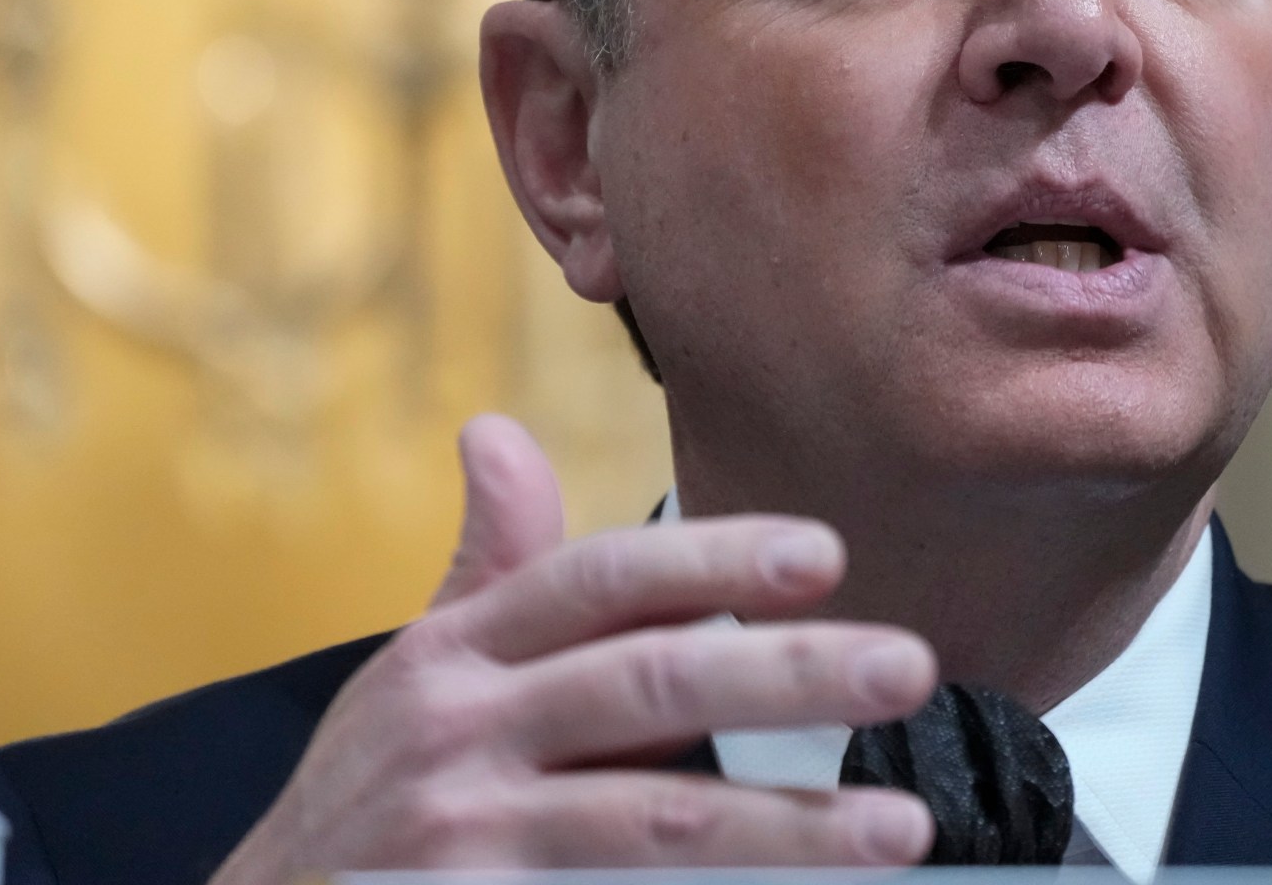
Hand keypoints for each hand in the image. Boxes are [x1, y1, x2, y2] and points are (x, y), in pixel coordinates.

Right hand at [209, 415, 937, 881]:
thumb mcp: (409, 678)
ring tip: (899, 827)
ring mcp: (462, 839)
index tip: (823, 552)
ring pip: (652, 822)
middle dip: (787, 674)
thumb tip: (498, 432)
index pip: (599, 582)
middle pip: (645, 686)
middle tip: (907, 665)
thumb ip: (485, 573)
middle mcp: (456, 735)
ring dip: (788, 827)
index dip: (711, 562)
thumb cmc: (364, 803)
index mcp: (456, 656)